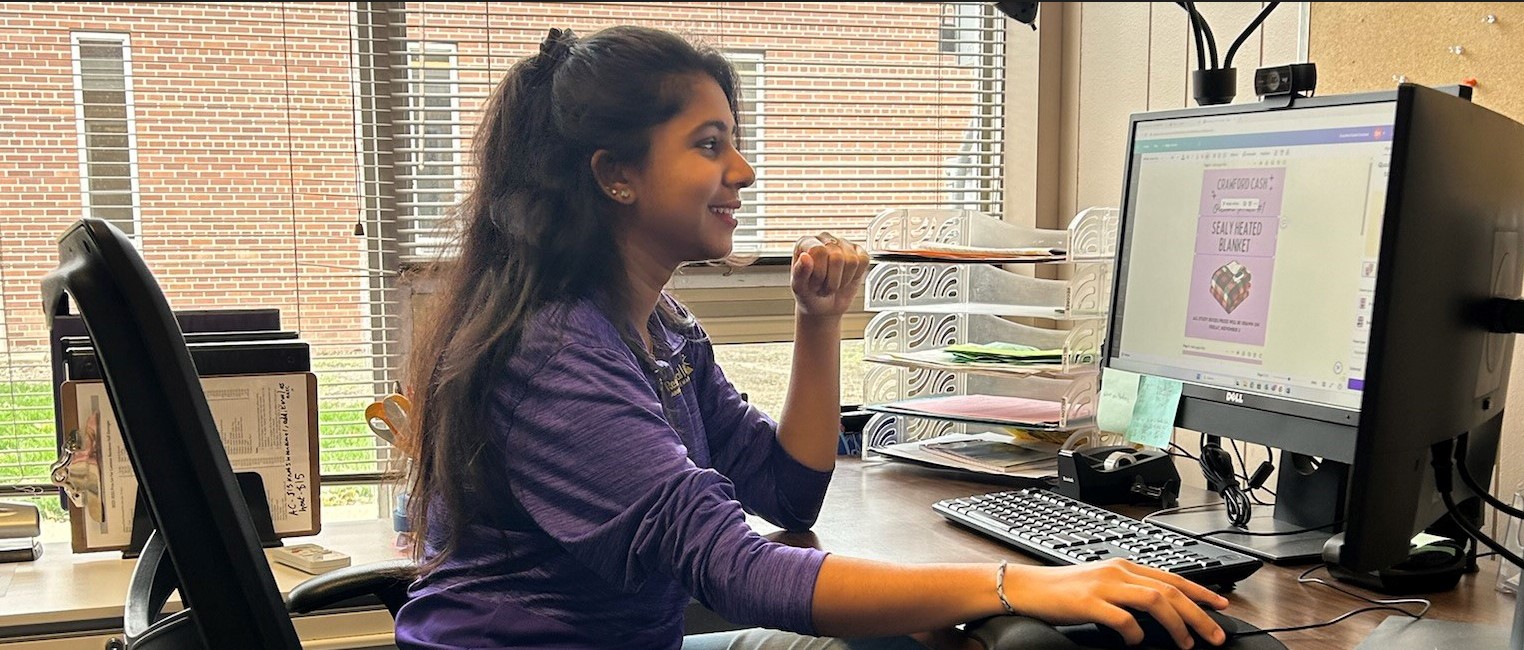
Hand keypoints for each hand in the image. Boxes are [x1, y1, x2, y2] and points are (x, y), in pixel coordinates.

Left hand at [791, 232, 869, 317]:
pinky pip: (864, 261)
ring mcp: (843, 244)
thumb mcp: (799, 288)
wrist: (824, 306)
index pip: (819, 251)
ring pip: (852, 260)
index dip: (819, 273)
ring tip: (834, 283)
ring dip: (843, 280)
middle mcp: (824, 239)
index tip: (814, 282)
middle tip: (824, 285)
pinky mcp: (858, 252)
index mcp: (806, 243)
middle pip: (837, 257)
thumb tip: (805, 257)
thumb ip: (799, 272)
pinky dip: (856, 276)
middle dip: (831, 280)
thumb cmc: (809, 294)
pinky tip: (846, 278)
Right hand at [1005, 559, 1228, 648]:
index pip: (1172, 577)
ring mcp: (1104, 585)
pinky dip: (1136, 633)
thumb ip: (1129, 591)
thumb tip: (1160, 610)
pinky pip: (1123, 619)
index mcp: (1124, 566)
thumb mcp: (1101, 584)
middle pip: (1170, 590)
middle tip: (1215, 635)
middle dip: (1199, 614)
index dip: (1201, 592)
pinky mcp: (1089, 602)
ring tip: (1186, 643)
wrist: (1027, 588)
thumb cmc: (1063, 590)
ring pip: (1155, 600)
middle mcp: (1118, 571)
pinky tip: (1136, 642)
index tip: (1221, 606)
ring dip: (1177, 624)